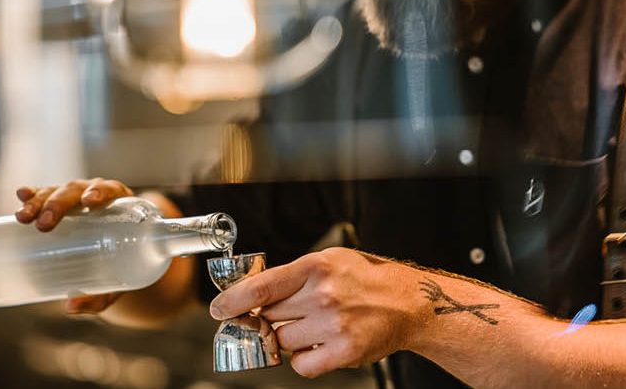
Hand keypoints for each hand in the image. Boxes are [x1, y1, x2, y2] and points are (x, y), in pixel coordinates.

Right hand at [14, 178, 134, 313]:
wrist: (120, 255)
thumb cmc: (124, 264)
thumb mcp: (118, 281)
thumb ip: (100, 296)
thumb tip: (71, 307)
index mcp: (119, 205)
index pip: (110, 190)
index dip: (99, 192)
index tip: (88, 201)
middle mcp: (96, 194)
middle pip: (76, 192)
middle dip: (58, 205)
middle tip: (45, 225)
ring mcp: (75, 198)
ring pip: (56, 192)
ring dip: (39, 201)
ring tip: (23, 217)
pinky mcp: (58, 205)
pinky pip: (44, 195)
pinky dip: (32, 194)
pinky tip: (21, 194)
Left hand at [208, 247, 422, 377]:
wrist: (407, 302)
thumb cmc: (365, 280)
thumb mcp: (329, 261)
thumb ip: (292, 276)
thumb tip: (252, 294)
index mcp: (315, 267)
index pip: (261, 286)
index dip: (233, 300)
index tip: (218, 309)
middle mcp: (322, 294)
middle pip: (269, 316)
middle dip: (269, 319)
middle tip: (286, 315)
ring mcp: (333, 324)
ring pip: (282, 341)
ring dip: (288, 338)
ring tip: (312, 326)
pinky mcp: (343, 350)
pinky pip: (302, 364)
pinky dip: (304, 359)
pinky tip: (319, 345)